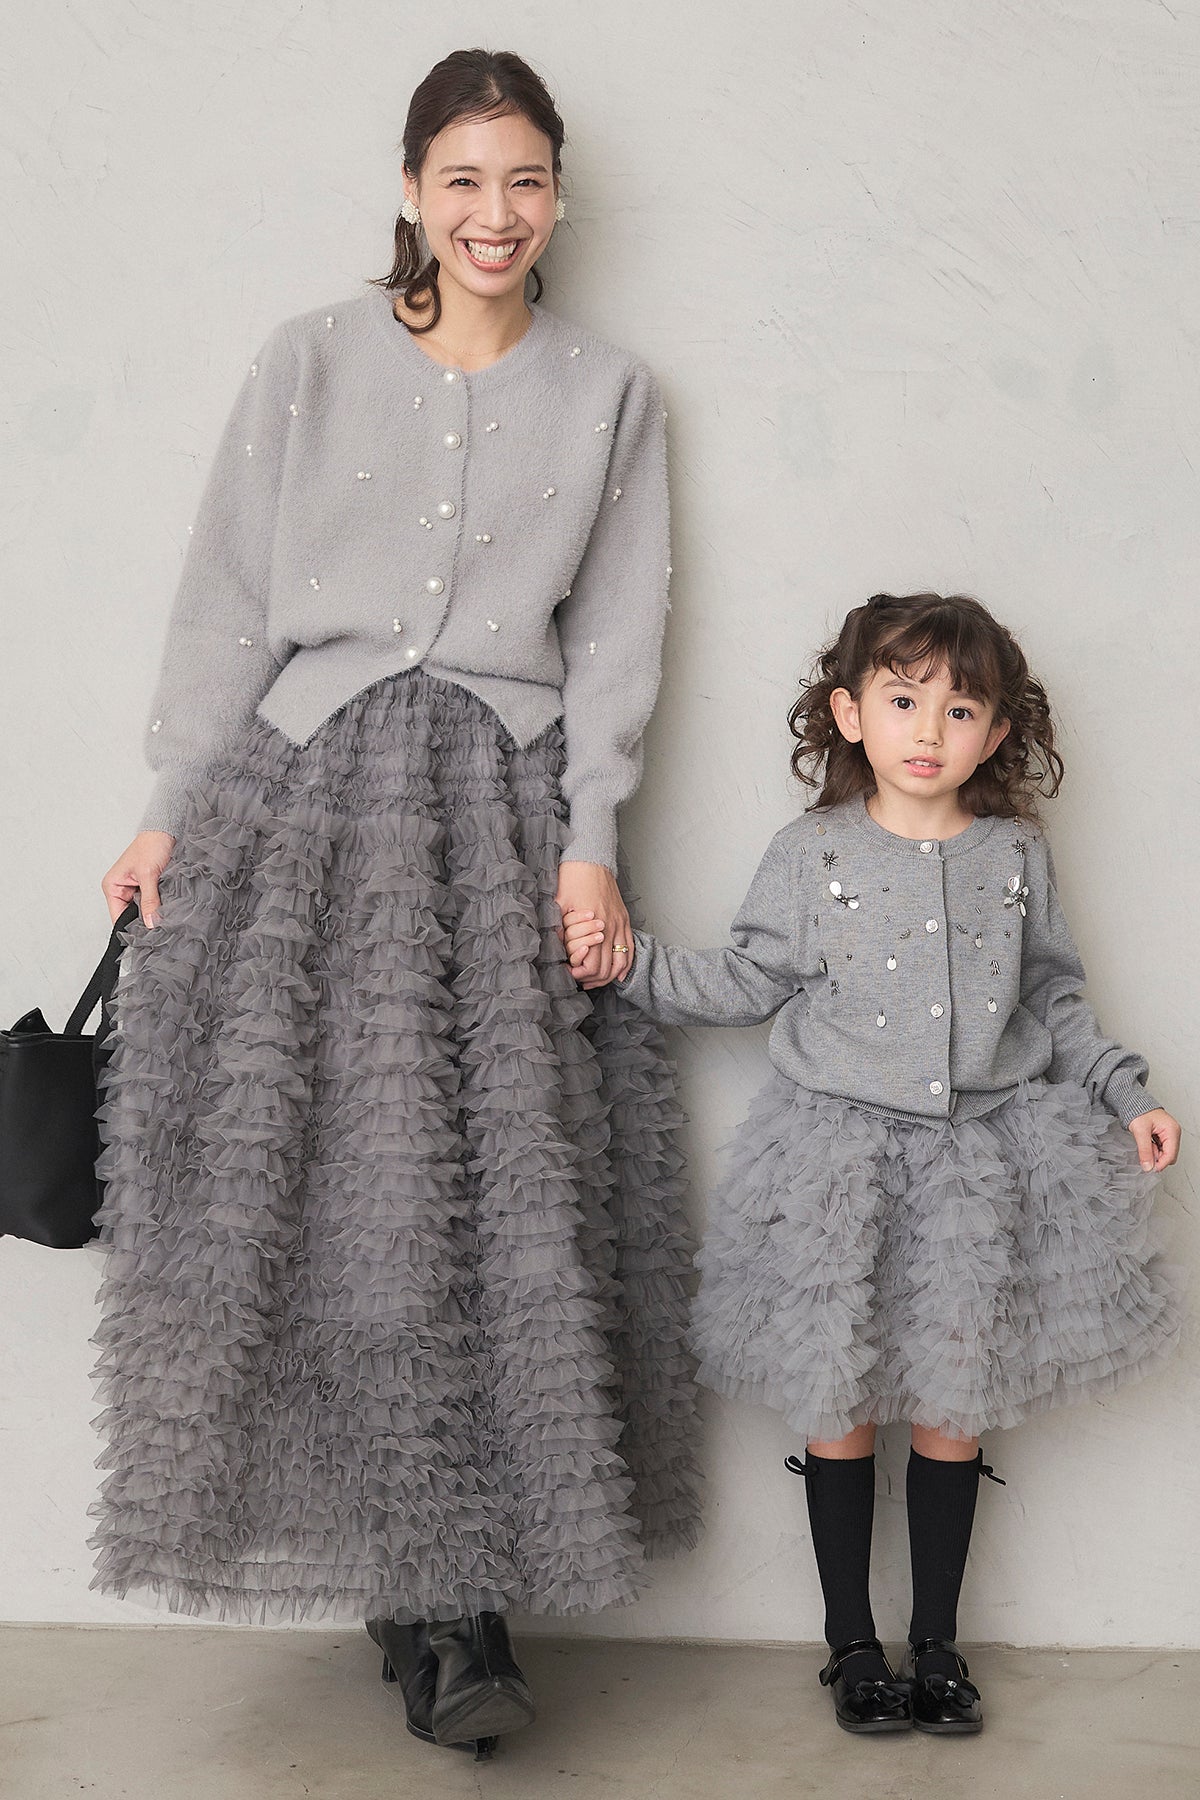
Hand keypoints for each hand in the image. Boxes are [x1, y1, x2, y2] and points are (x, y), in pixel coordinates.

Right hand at [102, 831, 175, 927]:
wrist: (167, 831)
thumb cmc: (151, 845)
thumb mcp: (149, 874)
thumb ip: (149, 900)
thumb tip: (151, 923)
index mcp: (113, 887)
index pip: (117, 917)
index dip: (131, 928)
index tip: (147, 936)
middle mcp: (122, 890)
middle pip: (131, 916)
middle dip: (145, 921)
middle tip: (159, 928)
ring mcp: (136, 890)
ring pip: (144, 911)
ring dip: (153, 913)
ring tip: (164, 916)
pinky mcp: (149, 889)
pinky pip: (153, 904)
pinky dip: (159, 906)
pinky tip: (167, 908)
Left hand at [555, 862, 632, 989]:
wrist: (590, 859)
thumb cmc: (572, 879)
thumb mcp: (558, 903)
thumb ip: (558, 927)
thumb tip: (555, 949)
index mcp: (593, 925)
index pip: (591, 964)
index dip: (579, 973)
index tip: (569, 972)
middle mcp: (610, 927)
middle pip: (606, 967)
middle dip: (593, 979)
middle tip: (580, 980)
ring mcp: (620, 924)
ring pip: (621, 962)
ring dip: (609, 976)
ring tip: (595, 980)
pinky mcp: (624, 919)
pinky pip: (630, 948)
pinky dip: (625, 964)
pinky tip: (618, 974)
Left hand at [1128, 1108, 1180, 1172]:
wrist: (1133, 1103)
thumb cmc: (1138, 1111)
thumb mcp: (1140, 1132)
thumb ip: (1144, 1150)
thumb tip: (1148, 1167)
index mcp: (1172, 1130)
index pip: (1171, 1155)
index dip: (1160, 1164)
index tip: (1149, 1168)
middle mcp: (1173, 1133)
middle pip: (1169, 1155)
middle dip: (1157, 1157)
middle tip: (1144, 1151)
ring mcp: (1169, 1134)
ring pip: (1164, 1153)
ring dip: (1153, 1153)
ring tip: (1144, 1143)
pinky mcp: (1163, 1135)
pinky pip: (1160, 1148)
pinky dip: (1152, 1149)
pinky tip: (1146, 1143)